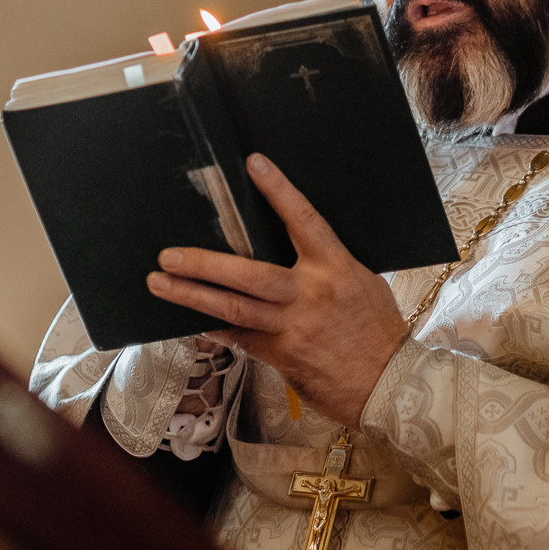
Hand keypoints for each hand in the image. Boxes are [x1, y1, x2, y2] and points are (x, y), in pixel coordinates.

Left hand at [146, 154, 407, 426]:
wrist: (388, 385)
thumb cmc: (378, 330)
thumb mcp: (363, 283)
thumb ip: (327, 264)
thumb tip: (295, 242)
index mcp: (335, 269)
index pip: (304, 221)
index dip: (279, 191)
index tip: (254, 164)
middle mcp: (309, 295)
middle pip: (248, 275)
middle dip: (204, 264)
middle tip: (169, 255)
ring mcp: (291, 328)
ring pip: (233, 310)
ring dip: (191, 296)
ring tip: (160, 283)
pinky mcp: (280, 357)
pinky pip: (237, 339)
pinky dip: (211, 327)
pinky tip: (185, 319)